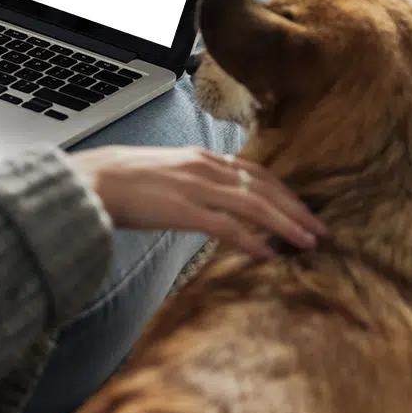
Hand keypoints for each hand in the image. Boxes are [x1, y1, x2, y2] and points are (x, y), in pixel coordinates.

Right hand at [70, 146, 326, 259]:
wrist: (92, 180)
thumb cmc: (121, 180)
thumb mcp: (166, 172)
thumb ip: (191, 181)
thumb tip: (210, 202)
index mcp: (200, 157)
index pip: (255, 172)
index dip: (283, 191)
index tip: (302, 209)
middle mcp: (203, 167)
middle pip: (263, 187)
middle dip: (295, 209)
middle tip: (319, 229)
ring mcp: (195, 187)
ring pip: (253, 204)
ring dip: (285, 224)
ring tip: (306, 242)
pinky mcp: (183, 209)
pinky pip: (227, 226)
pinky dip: (252, 240)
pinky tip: (267, 255)